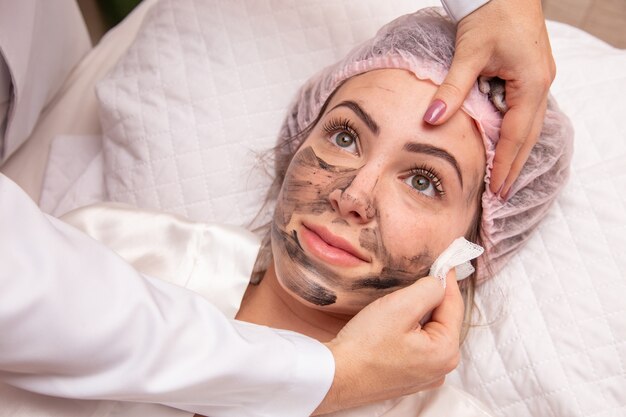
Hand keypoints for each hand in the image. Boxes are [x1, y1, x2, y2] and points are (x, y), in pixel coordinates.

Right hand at [313, 271, 463, 414]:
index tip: (442, 257)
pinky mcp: (408, 376)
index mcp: (446, 351)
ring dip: (417, 312)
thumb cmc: (365, 345)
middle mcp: (441, 367)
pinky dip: (409, 329)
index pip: (454, 304)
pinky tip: (392, 322)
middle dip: (430, 297)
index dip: (446, 278)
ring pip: (428, 330)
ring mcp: (425, 375)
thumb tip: (440, 281)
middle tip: (416, 274)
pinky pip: (417, 344)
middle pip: (442, 318)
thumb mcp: (400, 306)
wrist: (336, 377)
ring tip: (400, 298)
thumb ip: (429, 289)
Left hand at [424, 0, 555, 197]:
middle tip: (501, 196)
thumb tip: (433, 120)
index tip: (496, 190)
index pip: (516, 135)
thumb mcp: (467, 53)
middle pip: (526, 136)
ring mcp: (538, 79)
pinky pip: (522, 111)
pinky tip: (503, 145)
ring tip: (503, 179)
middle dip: (513, 167)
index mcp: (531, 84)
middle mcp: (540, 85)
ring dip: (514, 152)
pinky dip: (512, 132)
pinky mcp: (530, 74)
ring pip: (526, 125)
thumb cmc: (490, 13)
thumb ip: (451, 90)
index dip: (505, 165)